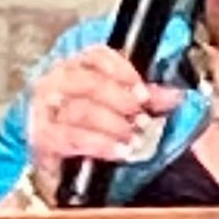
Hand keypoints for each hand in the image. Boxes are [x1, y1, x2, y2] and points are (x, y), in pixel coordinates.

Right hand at [27, 46, 183, 199]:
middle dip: (120, 100)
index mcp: (75, 67)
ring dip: (113, 125)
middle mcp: (55, 82)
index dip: (122, 72)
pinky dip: (100, 144)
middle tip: (142, 118)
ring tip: (134, 138)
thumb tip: (174, 95)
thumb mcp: (118, 106)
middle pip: (89, 83)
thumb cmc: (86, 126)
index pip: (97, 56)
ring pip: (81, 110)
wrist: (58, 161)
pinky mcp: (43, 137)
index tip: (144, 93)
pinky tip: (118, 150)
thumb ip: (144, 98)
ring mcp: (46, 109)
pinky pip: (73, 137)